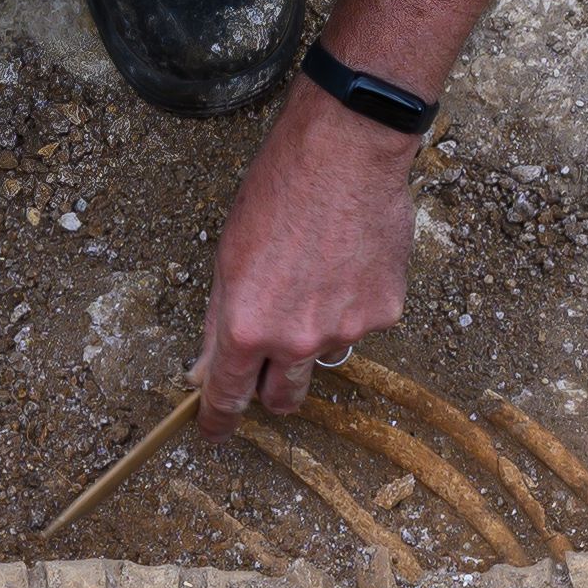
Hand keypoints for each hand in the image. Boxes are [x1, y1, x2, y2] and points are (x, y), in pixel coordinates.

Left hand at [191, 97, 421, 414]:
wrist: (345, 154)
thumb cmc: (278, 192)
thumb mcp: (228, 255)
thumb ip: (217, 320)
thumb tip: (204, 369)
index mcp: (248, 327)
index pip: (228, 396)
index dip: (218, 421)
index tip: (215, 432)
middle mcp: (297, 340)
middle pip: (283, 398)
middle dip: (271, 391)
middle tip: (269, 366)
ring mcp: (346, 330)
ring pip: (325, 354)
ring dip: (315, 335)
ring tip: (316, 276)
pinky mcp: (384, 313)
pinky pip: (361, 323)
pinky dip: (352, 302)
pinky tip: (348, 258)